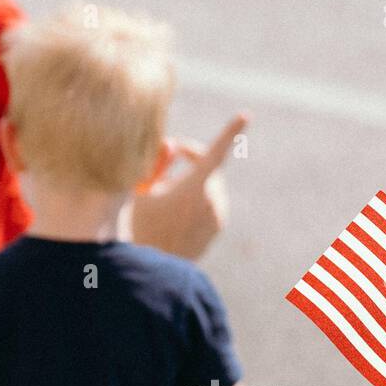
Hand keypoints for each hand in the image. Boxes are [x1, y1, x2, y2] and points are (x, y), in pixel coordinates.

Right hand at [130, 113, 247, 259]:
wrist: (154, 270)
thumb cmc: (141, 226)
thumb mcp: (139, 190)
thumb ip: (155, 161)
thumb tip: (170, 145)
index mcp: (196, 187)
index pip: (215, 152)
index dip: (230, 131)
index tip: (246, 115)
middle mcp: (213, 200)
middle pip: (207, 165)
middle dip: (189, 157)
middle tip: (169, 153)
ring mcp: (218, 215)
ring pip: (206, 184)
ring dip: (189, 180)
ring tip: (163, 195)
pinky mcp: (217, 227)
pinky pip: (208, 202)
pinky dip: (193, 199)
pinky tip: (173, 213)